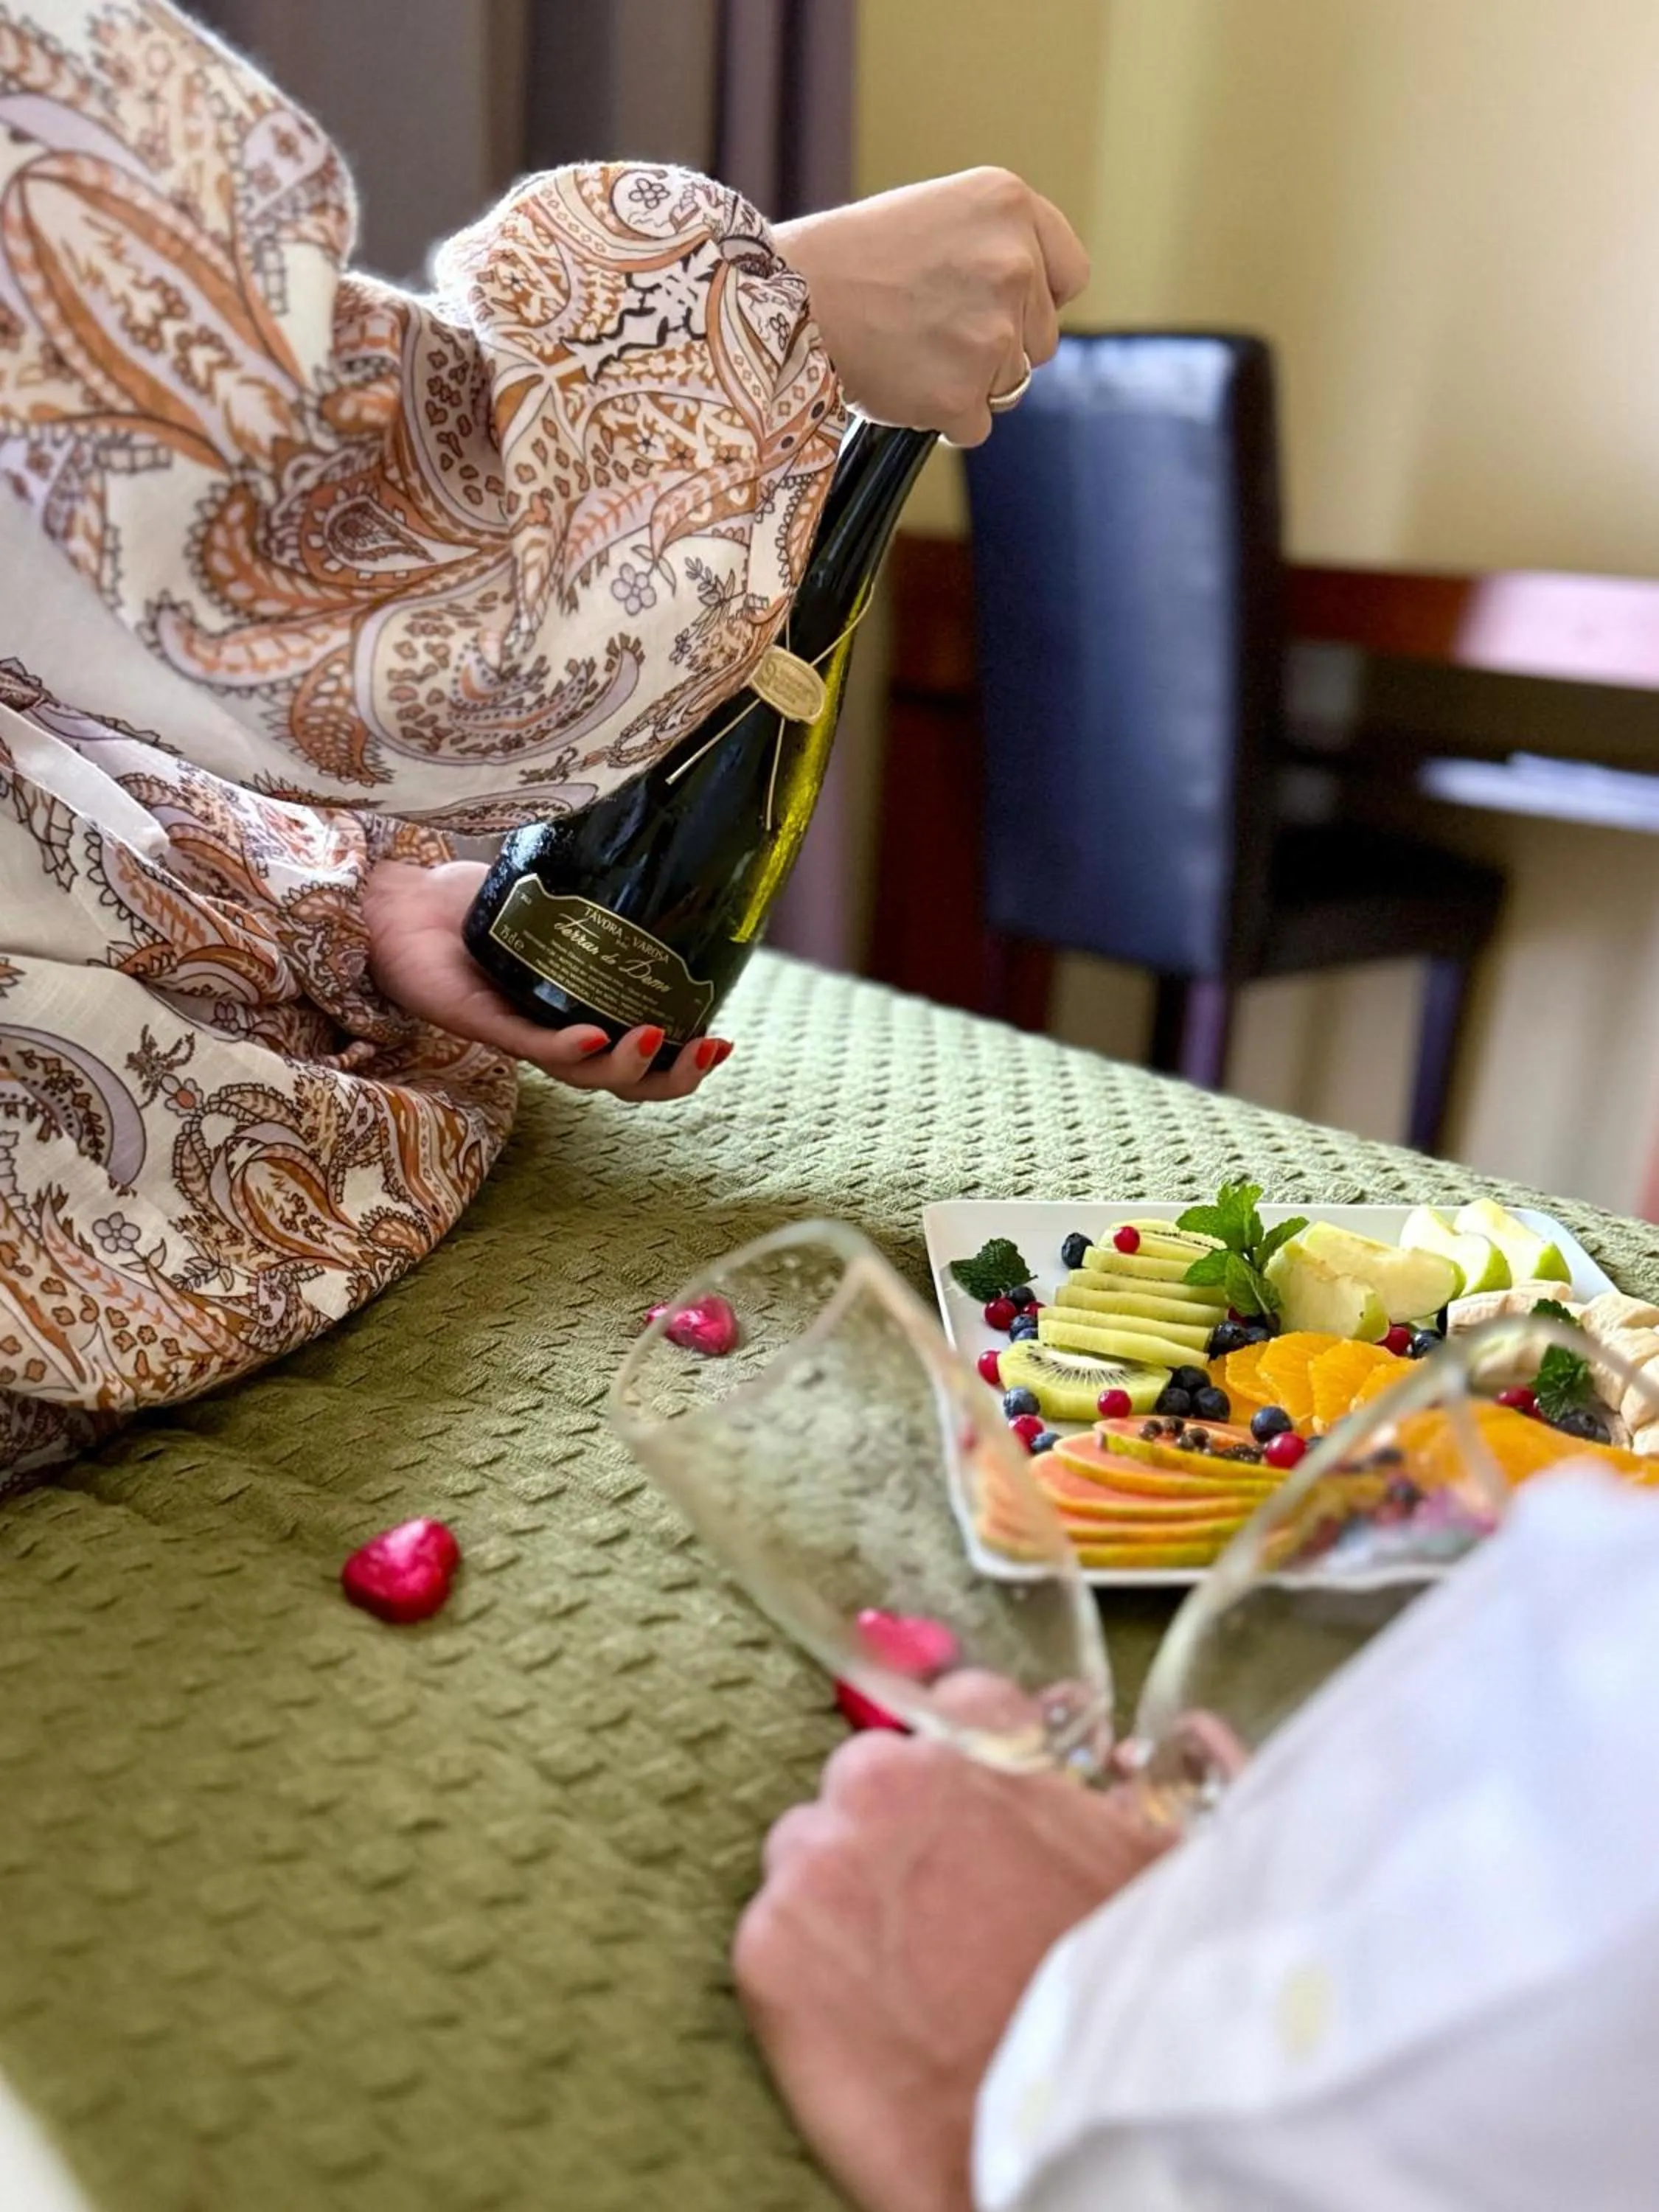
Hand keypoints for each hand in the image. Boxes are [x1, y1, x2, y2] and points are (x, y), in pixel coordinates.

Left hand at [363, 860, 730, 1101]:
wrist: (400, 902)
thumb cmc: (479, 903)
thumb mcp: (561, 895)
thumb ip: (606, 891)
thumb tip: (665, 847)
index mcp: (581, 1014)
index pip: (644, 1054)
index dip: (687, 1060)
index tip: (724, 1038)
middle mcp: (555, 1033)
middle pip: (624, 1082)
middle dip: (674, 1076)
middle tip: (708, 1048)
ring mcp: (519, 1031)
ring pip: (582, 1073)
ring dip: (626, 1063)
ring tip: (652, 1034)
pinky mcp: (478, 1020)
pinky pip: (528, 1044)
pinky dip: (564, 1045)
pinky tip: (594, 1035)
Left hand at [733, 1731, 1171, 2211]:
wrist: (1068, 2141)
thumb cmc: (1132, 2001)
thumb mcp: (1172, 1865)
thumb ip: (1149, 1783)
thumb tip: (1144, 1747)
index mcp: (981, 1742)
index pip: (954, 1708)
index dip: (974, 1774)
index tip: (982, 1819)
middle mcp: (887, 1780)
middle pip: (870, 1779)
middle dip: (901, 1833)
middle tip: (948, 1914)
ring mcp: (817, 1862)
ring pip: (810, 1853)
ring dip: (846, 1899)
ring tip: (909, 1979)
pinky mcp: (767, 1951)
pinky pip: (775, 1937)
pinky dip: (809, 1976)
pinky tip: (870, 2025)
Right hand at [776, 169, 1089, 447]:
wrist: (786, 302)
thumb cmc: (850, 259)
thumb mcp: (938, 215)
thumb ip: (997, 249)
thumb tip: (1034, 309)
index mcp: (1008, 205)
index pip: (1070, 274)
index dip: (1038, 298)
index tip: (1001, 305)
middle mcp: (1013, 263)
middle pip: (1042, 338)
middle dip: (999, 344)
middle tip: (932, 328)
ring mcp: (992, 333)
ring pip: (1011, 384)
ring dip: (969, 381)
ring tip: (910, 350)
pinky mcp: (964, 393)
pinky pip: (976, 426)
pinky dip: (942, 418)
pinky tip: (901, 381)